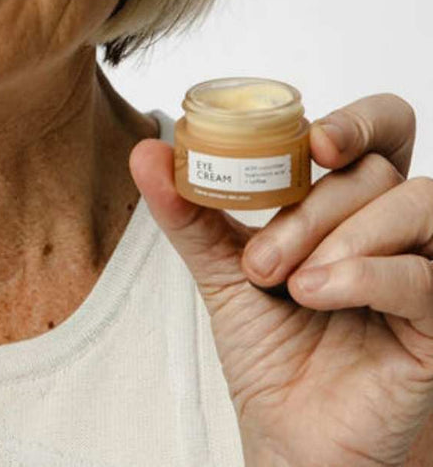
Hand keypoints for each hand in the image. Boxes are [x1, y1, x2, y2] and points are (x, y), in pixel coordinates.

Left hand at [130, 94, 432, 466]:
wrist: (287, 432)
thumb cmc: (269, 343)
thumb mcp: (218, 268)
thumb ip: (188, 210)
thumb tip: (146, 152)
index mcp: (348, 203)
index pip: (379, 131)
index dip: (356, 121)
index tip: (312, 141)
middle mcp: (392, 229)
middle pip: (378, 170)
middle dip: (313, 205)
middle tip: (261, 260)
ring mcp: (421, 271)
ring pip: (414, 204)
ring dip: (339, 233)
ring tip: (289, 282)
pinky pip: (422, 277)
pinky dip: (365, 275)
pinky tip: (317, 294)